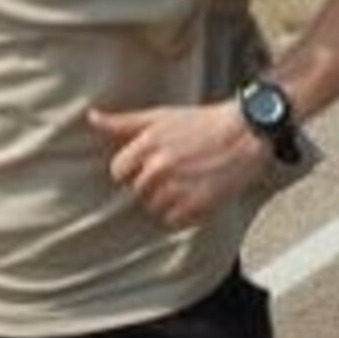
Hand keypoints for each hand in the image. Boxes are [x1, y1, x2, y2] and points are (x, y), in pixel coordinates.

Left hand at [88, 99, 267, 229]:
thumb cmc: (203, 123)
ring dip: (168, 201)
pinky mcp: (197, 205)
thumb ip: (124, 122)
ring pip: (154, 208)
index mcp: (148, 144)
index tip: (151, 164)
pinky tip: (196, 195)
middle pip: (138, 192)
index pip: (118, 172)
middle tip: (177, 171)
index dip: (133, 170)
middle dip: (152, 185)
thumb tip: (91, 118)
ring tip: (188, 183)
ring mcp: (178, 188)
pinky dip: (183, 214)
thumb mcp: (161, 116)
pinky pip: (174, 221)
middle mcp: (159, 167)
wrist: (247, 133)